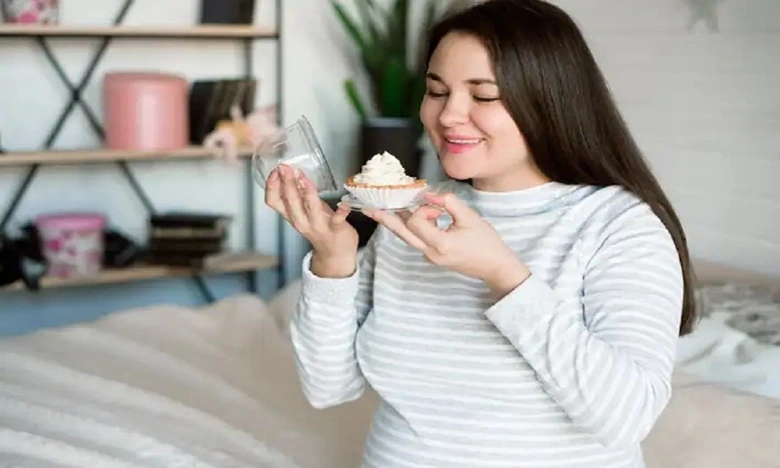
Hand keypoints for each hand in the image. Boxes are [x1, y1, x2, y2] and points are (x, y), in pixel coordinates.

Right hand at [265, 164, 358, 276]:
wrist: (335, 254)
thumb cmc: (320, 227)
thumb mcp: (303, 211)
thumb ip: (297, 196)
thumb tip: (292, 173)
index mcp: (292, 215)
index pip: (273, 201)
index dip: (271, 186)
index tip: (274, 171)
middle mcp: (301, 221)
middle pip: (289, 201)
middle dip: (286, 182)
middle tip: (285, 167)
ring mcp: (318, 226)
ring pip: (309, 208)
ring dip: (306, 191)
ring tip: (303, 178)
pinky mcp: (336, 229)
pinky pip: (337, 220)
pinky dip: (340, 212)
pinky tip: (343, 205)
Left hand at [363, 192, 530, 294]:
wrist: (494, 266)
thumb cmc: (486, 242)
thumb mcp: (470, 217)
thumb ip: (449, 203)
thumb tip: (429, 195)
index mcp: (440, 244)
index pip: (416, 222)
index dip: (422, 209)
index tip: (437, 207)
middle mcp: (430, 253)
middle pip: (401, 233)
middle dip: (385, 219)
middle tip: (368, 209)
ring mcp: (429, 257)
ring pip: (407, 237)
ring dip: (399, 221)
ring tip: (381, 210)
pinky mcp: (432, 256)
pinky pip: (417, 239)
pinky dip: (414, 226)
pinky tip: (417, 216)